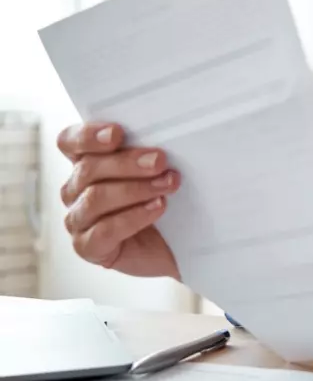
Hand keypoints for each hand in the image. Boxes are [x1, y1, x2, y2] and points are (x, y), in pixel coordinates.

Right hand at [57, 122, 180, 279]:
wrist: (174, 244)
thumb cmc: (162, 200)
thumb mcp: (156, 171)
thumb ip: (148, 153)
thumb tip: (164, 138)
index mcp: (86, 163)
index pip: (69, 142)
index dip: (88, 136)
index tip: (117, 133)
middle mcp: (75, 190)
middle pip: (88, 169)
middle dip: (128, 163)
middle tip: (160, 161)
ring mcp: (78, 220)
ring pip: (96, 198)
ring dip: (136, 189)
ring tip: (167, 185)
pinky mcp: (88, 247)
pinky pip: (104, 230)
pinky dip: (134, 217)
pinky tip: (157, 207)